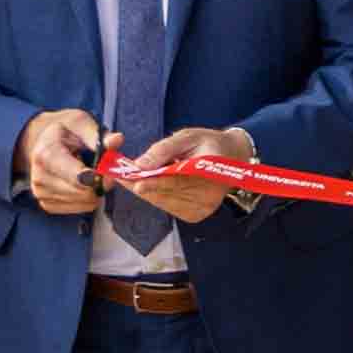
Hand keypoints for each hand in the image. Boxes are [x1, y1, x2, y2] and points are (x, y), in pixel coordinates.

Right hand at [19, 107, 107, 217]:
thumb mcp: (79, 122)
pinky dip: (88, 197)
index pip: (78, 177)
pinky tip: (82, 182)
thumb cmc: (63, 130)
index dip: (100, 176)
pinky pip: (80, 208)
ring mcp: (41, 193)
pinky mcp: (47, 204)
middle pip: (84, 192)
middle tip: (106, 170)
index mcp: (46, 155)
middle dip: (101, 182)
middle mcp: (40, 177)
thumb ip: (98, 134)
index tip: (110, 170)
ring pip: (85, 202)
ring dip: (95, 190)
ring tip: (91, 172)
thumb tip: (117, 140)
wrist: (41, 141)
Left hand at [130, 123, 255, 226]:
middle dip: (142, 184)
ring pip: (164, 202)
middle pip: (168, 193)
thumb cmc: (208, 144)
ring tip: (133, 176)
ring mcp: (203, 208)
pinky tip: (153, 184)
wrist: (231, 159)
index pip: (180, 180)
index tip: (134, 181)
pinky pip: (167, 206)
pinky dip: (156, 195)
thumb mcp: (188, 137)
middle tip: (120, 175)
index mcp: (213, 170)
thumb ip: (163, 150)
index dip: (155, 181)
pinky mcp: (195, 215)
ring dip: (147, 190)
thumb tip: (140, 164)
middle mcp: (210, 195)